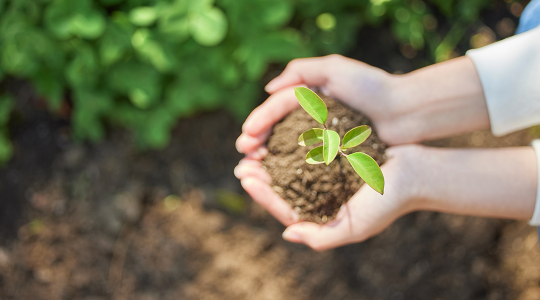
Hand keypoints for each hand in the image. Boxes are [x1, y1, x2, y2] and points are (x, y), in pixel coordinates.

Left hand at [235, 145, 421, 250]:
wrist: (416, 174)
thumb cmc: (388, 203)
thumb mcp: (355, 228)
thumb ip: (322, 237)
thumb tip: (288, 233)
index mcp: (321, 216)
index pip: (284, 208)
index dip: (262, 194)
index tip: (245, 177)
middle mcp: (320, 197)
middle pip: (282, 188)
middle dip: (260, 176)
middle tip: (242, 161)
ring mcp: (326, 177)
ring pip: (290, 169)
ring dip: (271, 158)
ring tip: (254, 147)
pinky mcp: (333, 158)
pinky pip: (306, 151)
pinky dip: (290, 144)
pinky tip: (278, 133)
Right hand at [236, 54, 489, 155]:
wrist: (407, 111)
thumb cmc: (372, 87)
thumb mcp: (335, 68)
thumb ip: (301, 71)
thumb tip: (268, 88)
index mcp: (309, 96)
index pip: (276, 108)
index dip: (259, 122)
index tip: (246, 137)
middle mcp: (312, 116)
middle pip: (277, 130)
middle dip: (257, 143)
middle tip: (244, 157)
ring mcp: (323, 136)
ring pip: (288, 149)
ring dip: (268, 160)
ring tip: (254, 171)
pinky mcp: (335, 153)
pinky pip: (307, 162)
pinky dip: (291, 170)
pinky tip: (279, 179)